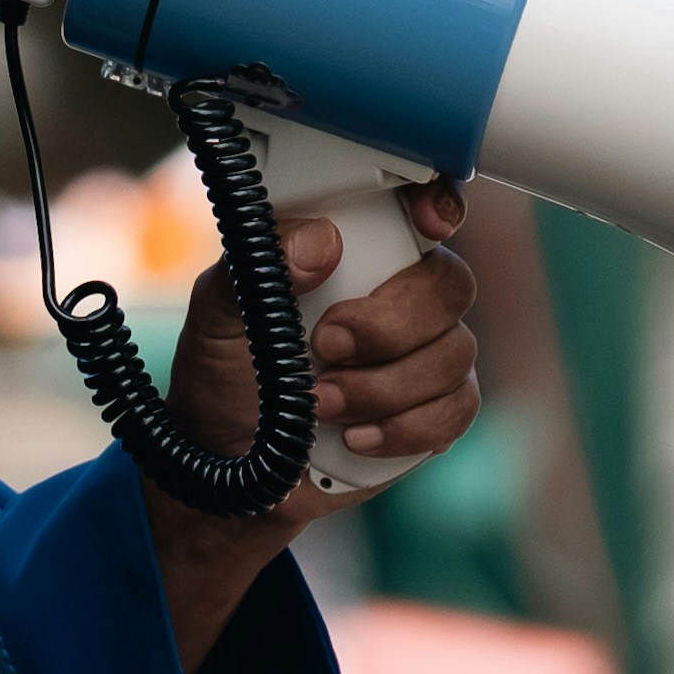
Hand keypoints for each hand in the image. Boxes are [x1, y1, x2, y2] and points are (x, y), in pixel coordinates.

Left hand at [139, 189, 492, 670]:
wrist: (232, 468)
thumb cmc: (224, 378)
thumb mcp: (217, 313)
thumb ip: (257, 262)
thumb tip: (318, 242)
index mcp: (353, 252)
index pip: (418, 209)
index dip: (437, 205)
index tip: (427, 223)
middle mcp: (398, 296)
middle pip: (449, 284)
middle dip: (389, 324)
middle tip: (326, 346)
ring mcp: (424, 354)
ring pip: (455, 353)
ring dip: (384, 387)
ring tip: (319, 404)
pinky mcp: (435, 411)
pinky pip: (457, 409)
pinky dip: (405, 427)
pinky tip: (354, 436)